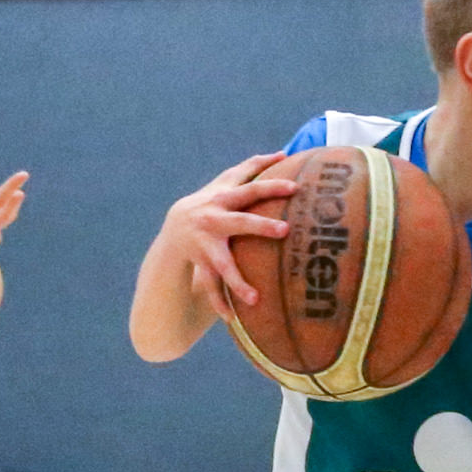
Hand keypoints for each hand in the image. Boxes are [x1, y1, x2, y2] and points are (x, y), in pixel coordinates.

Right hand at [159, 154, 296, 310]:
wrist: (176, 226)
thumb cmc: (213, 201)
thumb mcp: (226, 183)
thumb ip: (251, 169)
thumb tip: (284, 152)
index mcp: (223, 198)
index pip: (251, 188)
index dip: (271, 186)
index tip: (295, 188)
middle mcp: (213, 219)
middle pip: (240, 222)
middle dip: (260, 226)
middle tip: (284, 230)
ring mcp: (205, 244)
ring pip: (222, 264)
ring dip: (237, 281)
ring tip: (254, 298)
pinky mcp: (201, 265)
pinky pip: (211, 287)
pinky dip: (220, 304)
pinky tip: (233, 319)